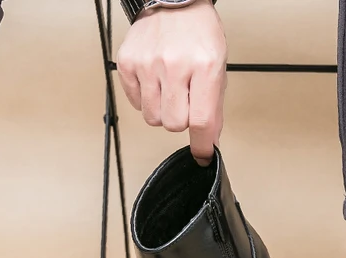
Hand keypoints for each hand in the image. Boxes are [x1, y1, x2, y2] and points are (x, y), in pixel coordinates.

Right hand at [117, 1, 226, 165]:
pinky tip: (155, 82)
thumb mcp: (218, 68)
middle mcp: (174, 65)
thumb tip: (209, 142)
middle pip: (174, 125)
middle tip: (185, 102)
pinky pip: (137, 104)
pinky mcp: (128, 63)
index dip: (202, 144)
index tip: (202, 154)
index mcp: (204, 66)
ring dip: (163, 112)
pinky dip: (147, 100)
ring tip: (170, 90)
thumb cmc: (199, 34)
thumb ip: (214, 107)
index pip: (201, 121)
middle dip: (181, 121)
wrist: (175, 0)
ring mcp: (148, 64)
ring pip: (154, 119)